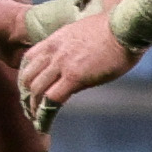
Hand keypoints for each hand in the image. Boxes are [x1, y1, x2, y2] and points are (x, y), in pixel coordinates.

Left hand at [16, 5, 139, 122]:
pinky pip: (52, 100)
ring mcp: (62, 65)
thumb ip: (73, 47)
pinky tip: (43, 124)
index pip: (28, 59)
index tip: (28, 88)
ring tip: (35, 120)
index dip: (25, 76)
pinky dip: (44, 114)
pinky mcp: (75, 77)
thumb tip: (76, 61)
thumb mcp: (83, 33)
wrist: (126, 27)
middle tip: (29, 108)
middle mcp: (53, 52)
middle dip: (26, 95)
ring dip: (32, 107)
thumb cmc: (114, 29)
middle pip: (28, 77)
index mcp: (54, 40)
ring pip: (36, 90)